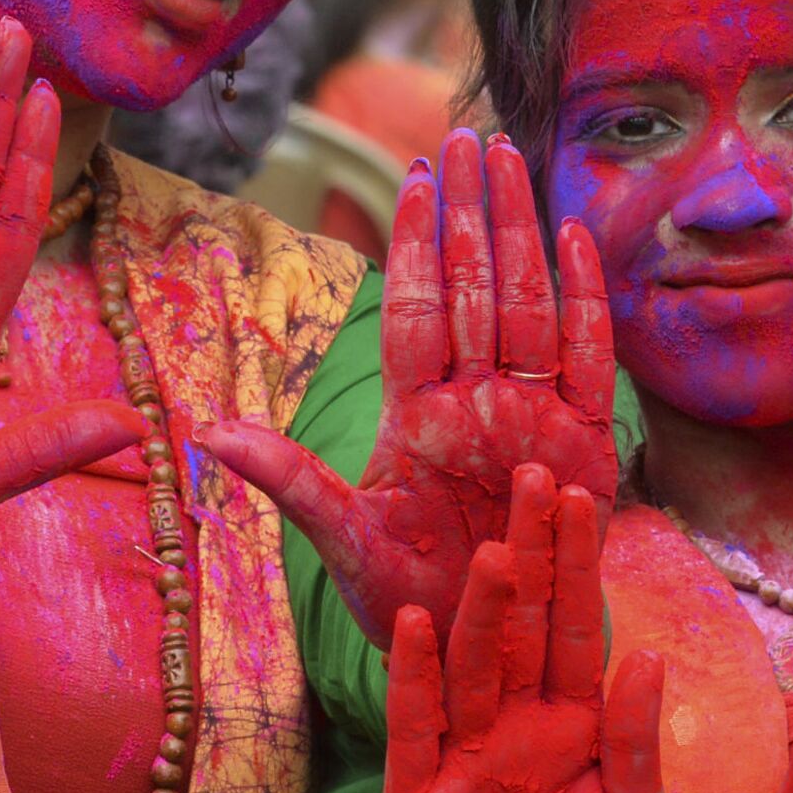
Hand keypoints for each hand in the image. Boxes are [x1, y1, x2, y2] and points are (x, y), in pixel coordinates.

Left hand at [202, 129, 616, 650]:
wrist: (496, 656)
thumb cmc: (418, 600)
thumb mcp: (346, 543)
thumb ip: (290, 481)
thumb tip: (203, 433)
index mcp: (419, 413)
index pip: (418, 308)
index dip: (415, 241)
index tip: (410, 173)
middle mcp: (479, 399)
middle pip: (475, 286)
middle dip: (469, 209)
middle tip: (466, 135)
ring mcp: (534, 414)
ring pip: (528, 301)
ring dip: (519, 229)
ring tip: (510, 158)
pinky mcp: (588, 444)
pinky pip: (589, 357)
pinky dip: (587, 297)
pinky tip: (576, 236)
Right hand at [384, 465, 666, 792]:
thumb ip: (636, 749)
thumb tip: (646, 658)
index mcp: (575, 725)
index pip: (578, 629)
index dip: (580, 566)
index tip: (584, 497)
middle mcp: (517, 723)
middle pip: (523, 626)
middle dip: (532, 555)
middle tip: (534, 478)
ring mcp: (465, 754)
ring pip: (473, 665)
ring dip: (482, 610)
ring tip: (497, 552)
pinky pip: (417, 726)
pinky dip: (415, 676)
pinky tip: (415, 623)